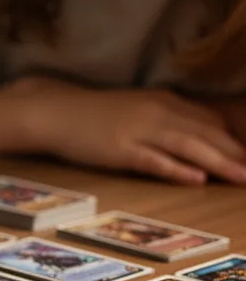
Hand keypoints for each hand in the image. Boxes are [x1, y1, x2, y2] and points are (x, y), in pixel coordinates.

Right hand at [2, 77, 245, 184]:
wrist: (53, 112)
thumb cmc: (93, 115)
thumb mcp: (135, 110)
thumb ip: (165, 120)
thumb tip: (195, 139)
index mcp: (163, 102)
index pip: (210, 121)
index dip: (235, 140)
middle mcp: (157, 113)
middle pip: (206, 134)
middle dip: (236, 153)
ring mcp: (138, 131)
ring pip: (188, 146)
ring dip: (219, 162)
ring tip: (242, 177)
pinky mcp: (120, 149)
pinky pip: (154, 160)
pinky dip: (177, 169)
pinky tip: (196, 178)